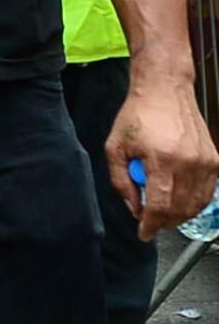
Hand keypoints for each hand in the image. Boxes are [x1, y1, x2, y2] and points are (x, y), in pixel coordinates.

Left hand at [107, 71, 218, 239]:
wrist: (165, 90)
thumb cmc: (138, 115)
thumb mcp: (115, 148)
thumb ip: (121, 182)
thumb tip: (134, 208)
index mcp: (161, 159)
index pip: (160, 206)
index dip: (150, 225)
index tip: (143, 233)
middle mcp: (188, 162)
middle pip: (179, 209)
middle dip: (162, 222)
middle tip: (148, 221)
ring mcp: (206, 161)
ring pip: (196, 204)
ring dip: (178, 215)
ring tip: (162, 211)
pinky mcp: (215, 159)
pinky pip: (207, 192)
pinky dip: (193, 202)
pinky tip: (179, 200)